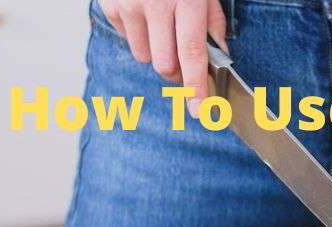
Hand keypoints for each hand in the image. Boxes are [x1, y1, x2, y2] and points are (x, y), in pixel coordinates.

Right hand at [98, 0, 227, 116]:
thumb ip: (214, 22)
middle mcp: (156, 5)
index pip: (191, 54)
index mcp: (186, 0)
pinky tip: (146, 15)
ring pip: (145, 56)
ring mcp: (130, 5)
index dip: (195, 86)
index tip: (199, 110)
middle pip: (165, 65)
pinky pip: (127, 39)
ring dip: (157, 53)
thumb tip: (221, 55)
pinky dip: (139, 36)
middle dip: (177, 72)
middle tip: (184, 62)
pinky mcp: (111, 6)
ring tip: (163, 28)